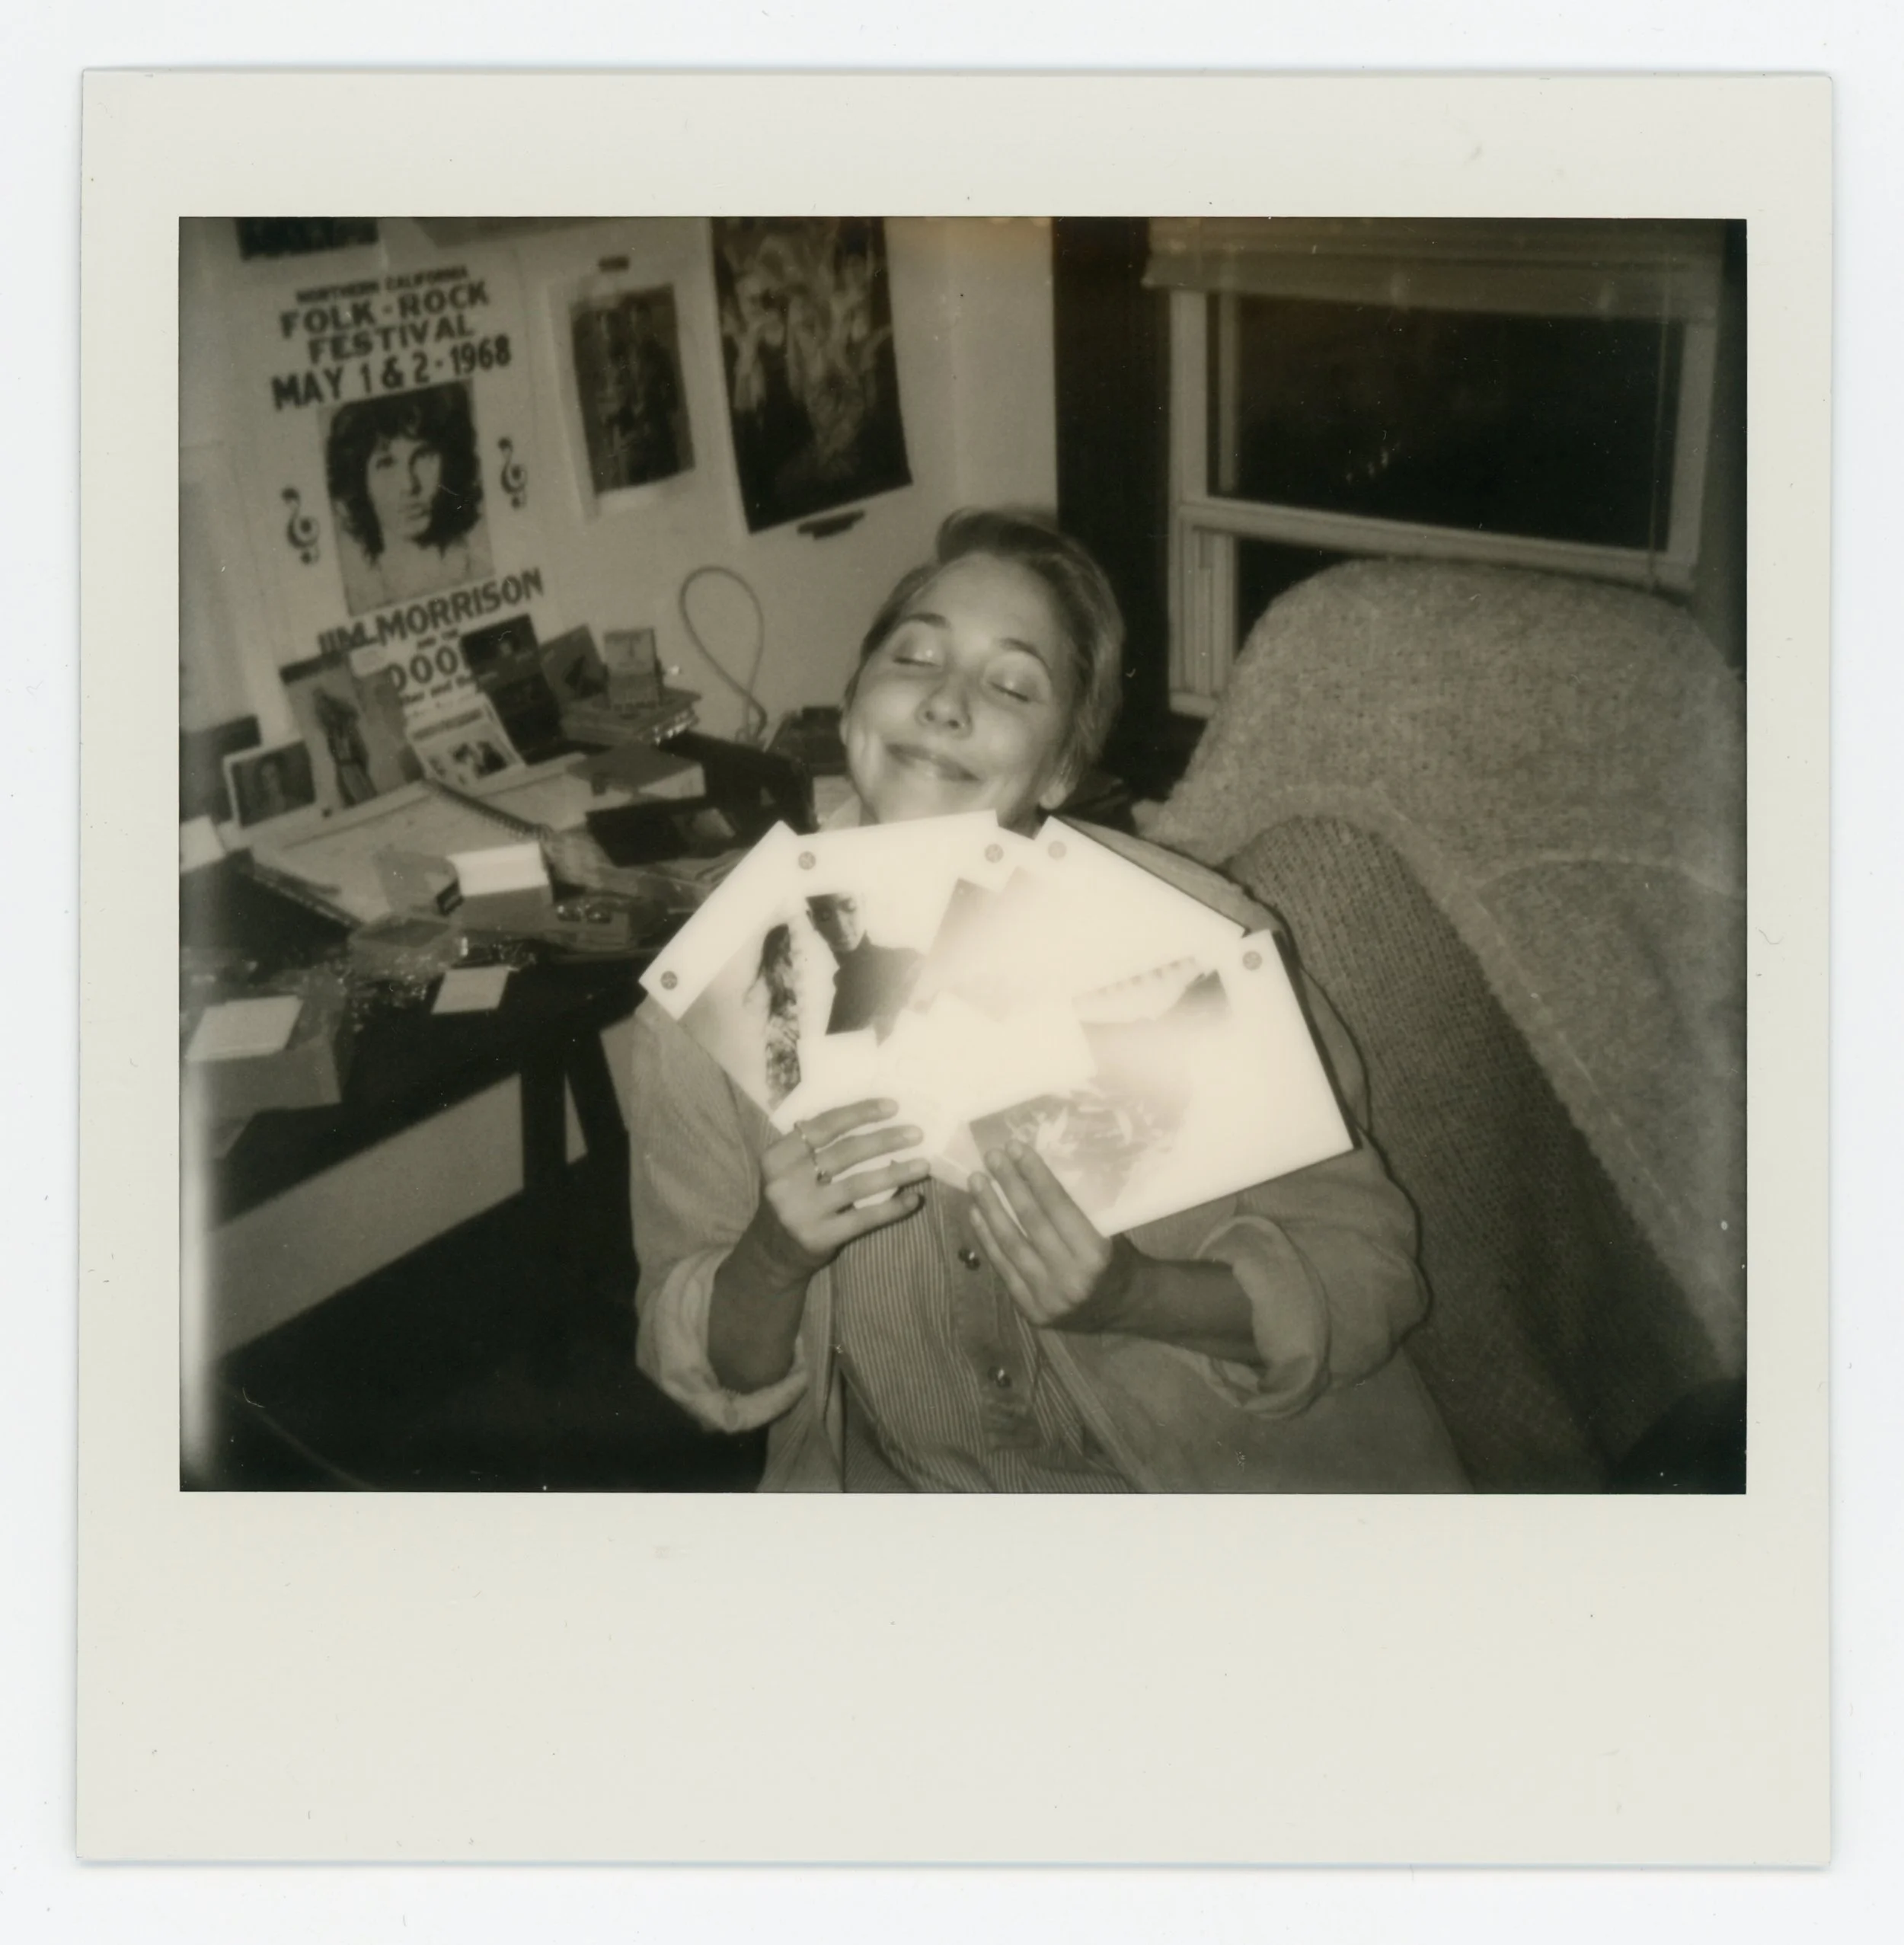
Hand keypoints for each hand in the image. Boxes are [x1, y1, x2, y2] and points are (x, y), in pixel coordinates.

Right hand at [751, 1097, 930, 1277]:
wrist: (772, 1251)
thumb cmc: (790, 1197)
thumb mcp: (788, 1167)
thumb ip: (814, 1145)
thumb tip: (871, 1118)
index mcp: (778, 1156)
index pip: (823, 1126)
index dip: (859, 1113)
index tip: (892, 1107)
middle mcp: (786, 1182)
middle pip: (844, 1153)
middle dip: (884, 1140)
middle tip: (916, 1133)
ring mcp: (802, 1212)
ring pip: (858, 1185)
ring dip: (895, 1173)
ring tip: (923, 1165)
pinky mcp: (820, 1237)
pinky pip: (863, 1218)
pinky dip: (892, 1208)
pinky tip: (913, 1199)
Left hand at [967, 1141, 1140, 1332]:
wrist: (1124, 1307)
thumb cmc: (1117, 1258)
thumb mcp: (1108, 1230)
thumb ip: (1077, 1209)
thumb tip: (1038, 1170)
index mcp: (1095, 1253)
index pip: (1057, 1206)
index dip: (1035, 1175)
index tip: (1016, 1148)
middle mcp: (1070, 1277)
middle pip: (1031, 1222)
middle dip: (1009, 1185)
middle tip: (992, 1156)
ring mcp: (1048, 1297)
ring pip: (1011, 1245)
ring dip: (990, 1209)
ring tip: (977, 1181)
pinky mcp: (1031, 1310)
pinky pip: (1003, 1268)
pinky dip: (987, 1239)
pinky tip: (976, 1214)